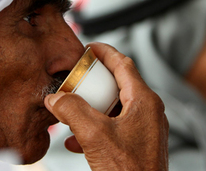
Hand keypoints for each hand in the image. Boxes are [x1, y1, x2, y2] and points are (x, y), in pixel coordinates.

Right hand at [45, 42, 168, 170]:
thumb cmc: (128, 170)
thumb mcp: (94, 135)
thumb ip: (72, 110)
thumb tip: (55, 98)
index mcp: (144, 101)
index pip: (124, 64)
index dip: (104, 52)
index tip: (88, 47)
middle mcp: (149, 112)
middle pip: (119, 85)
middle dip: (93, 83)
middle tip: (75, 80)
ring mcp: (146, 130)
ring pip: (115, 109)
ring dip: (91, 108)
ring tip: (70, 112)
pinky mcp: (140, 146)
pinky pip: (116, 128)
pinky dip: (96, 129)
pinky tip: (74, 142)